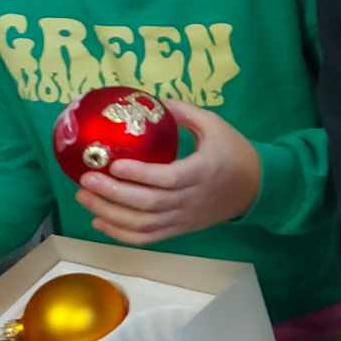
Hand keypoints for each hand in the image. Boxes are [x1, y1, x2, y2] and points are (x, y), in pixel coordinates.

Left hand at [76, 101, 259, 243]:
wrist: (255, 187)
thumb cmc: (234, 152)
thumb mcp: (215, 125)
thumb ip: (184, 113)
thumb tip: (148, 102)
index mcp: (202, 172)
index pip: (168, 179)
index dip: (138, 174)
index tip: (113, 164)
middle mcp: (191, 199)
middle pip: (148, 204)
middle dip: (112, 194)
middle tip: (86, 180)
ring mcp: (184, 218)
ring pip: (143, 225)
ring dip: (110, 214)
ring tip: (84, 197)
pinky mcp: (179, 229)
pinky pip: (147, 238)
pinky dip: (120, 234)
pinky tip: (99, 221)